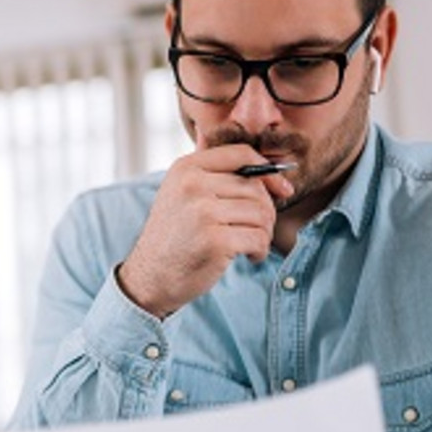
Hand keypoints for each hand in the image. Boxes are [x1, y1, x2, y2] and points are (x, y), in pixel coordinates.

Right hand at [117, 140, 292, 318]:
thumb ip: (214, 176)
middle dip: (266, 212)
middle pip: (255, 188)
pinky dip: (260, 250)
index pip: (241, 154)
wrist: (150, 278)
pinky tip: (248, 257)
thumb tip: (269, 168)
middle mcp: (192, 185)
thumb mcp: (182, 195)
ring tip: (251, 244)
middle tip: (256, 231)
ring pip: (261, 213)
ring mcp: (203, 212)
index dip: (268, 172)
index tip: (281, 190)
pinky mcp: (215, 240)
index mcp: (185, 169)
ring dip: (264, 233)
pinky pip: (258, 238)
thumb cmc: (174, 238)